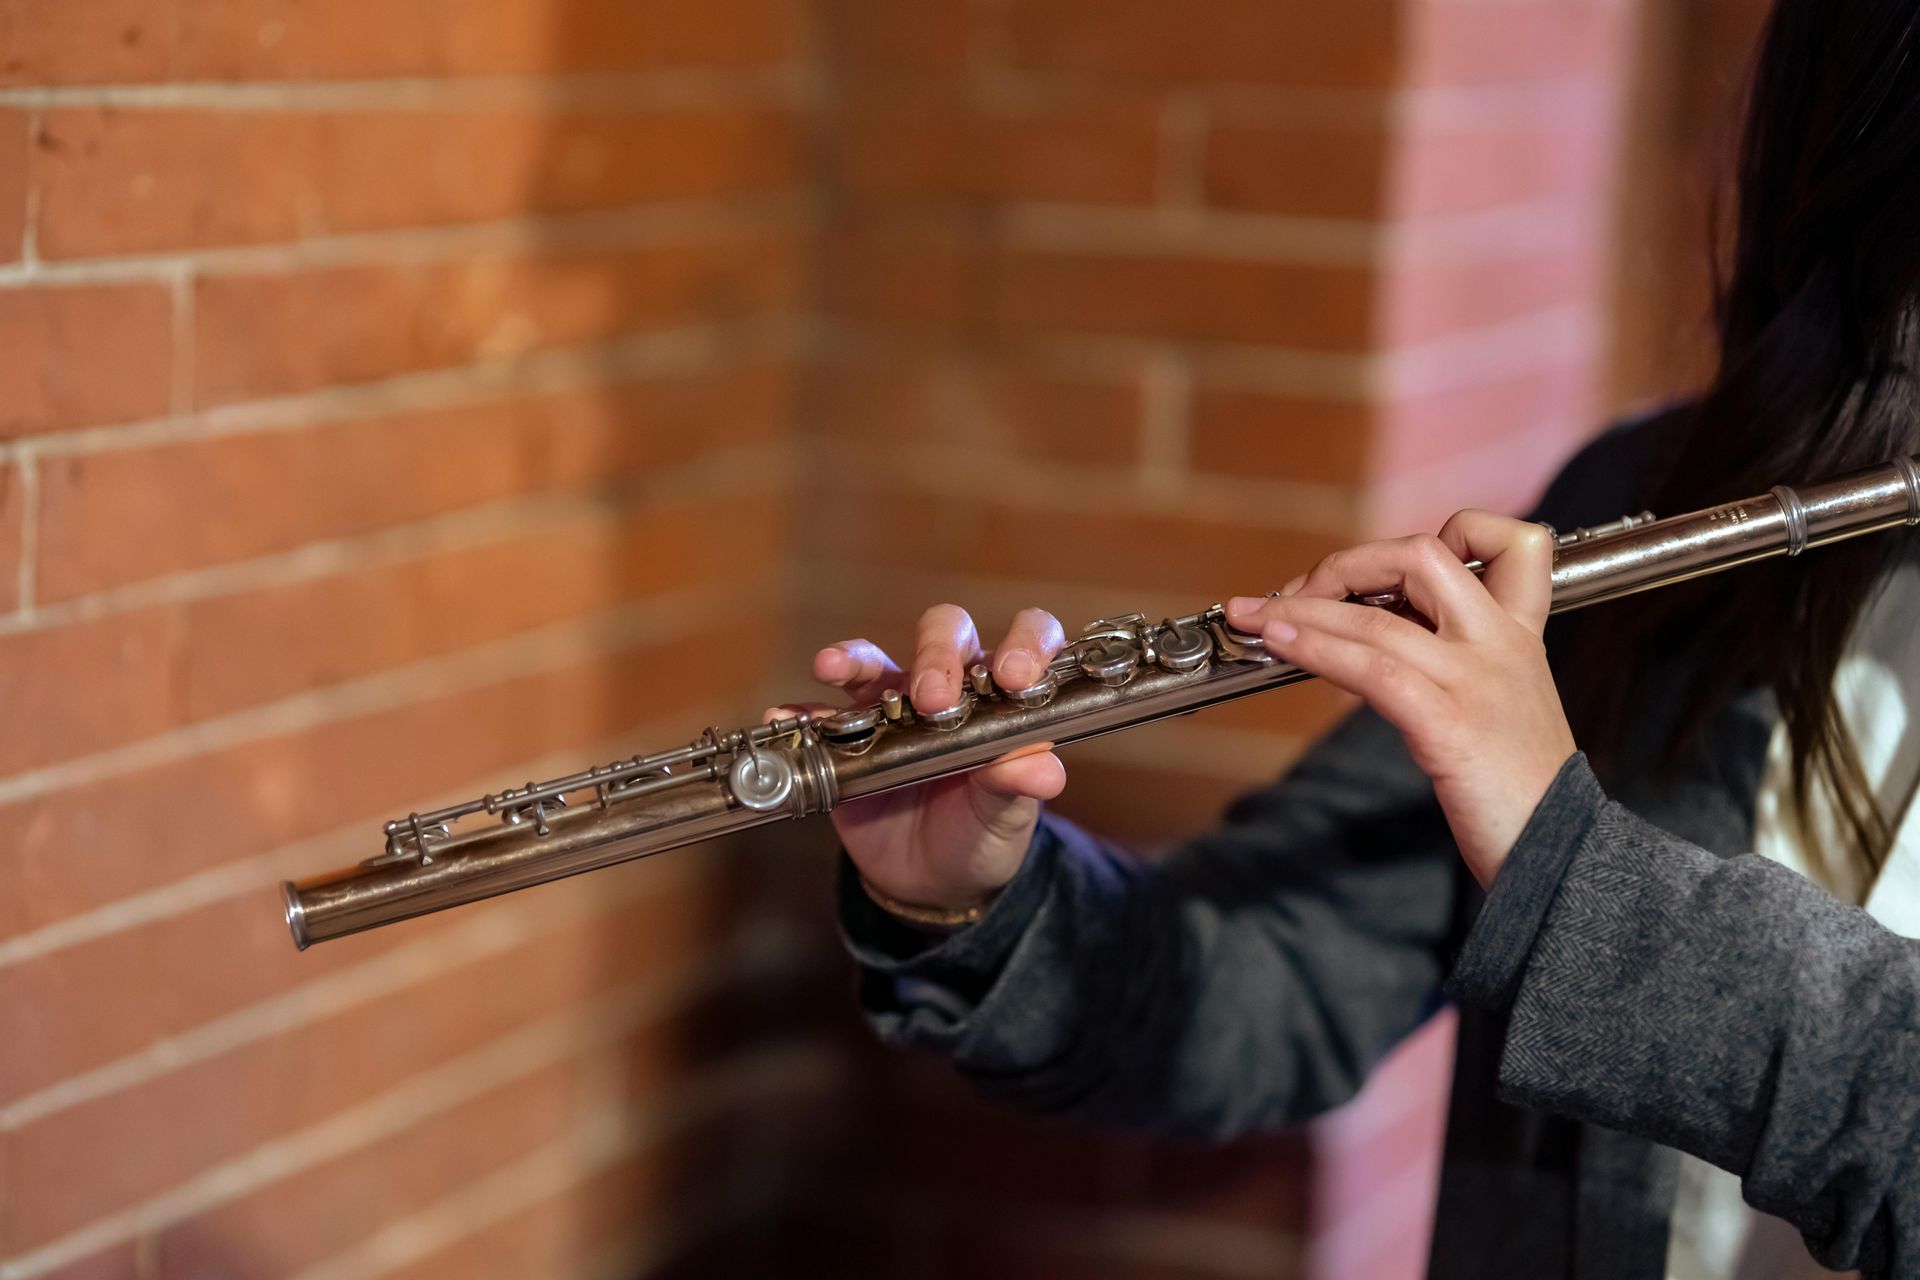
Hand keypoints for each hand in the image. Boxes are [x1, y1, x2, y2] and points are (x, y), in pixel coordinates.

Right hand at [768, 604, 1069, 913]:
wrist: (932, 883)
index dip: (1025, 644)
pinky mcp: (848, 738)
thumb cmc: (981, 835)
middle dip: (938, 656)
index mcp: (1003, 699)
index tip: (1016, 676)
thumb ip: (1018, 787)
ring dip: (853, 658)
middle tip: (932, 700)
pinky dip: (800, 713)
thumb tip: (1044, 769)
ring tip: (833, 668)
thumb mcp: (1006, 818)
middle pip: (946, 633)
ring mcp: (893, 708)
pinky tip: (785, 718)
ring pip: (873, 660)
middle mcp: (950, 689)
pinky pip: (818, 715)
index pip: (1026, 642)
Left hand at [1225, 512, 1575, 887]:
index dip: (1452, 529)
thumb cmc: (1520, 789)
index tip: (1388, 566)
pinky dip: (1316, 648)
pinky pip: (1372, 669)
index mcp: (1521, 634)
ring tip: (1253, 616)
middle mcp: (1502, 643)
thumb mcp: (1503, 703)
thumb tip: (1380, 635)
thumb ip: (1458, 661)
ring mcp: (1476, 680)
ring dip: (1300, 610)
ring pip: (1376, 616)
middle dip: (1346, 564)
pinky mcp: (1450, 724)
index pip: (1511, 539)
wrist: (1563, 855)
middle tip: (1298, 593)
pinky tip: (1281, 646)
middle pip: (1422, 554)